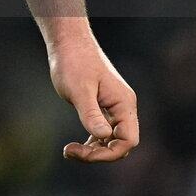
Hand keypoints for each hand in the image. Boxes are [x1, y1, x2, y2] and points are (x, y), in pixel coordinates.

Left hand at [48, 32, 138, 161]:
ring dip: (93, 149)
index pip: (128, 140)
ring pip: (111, 139)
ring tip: (70, 151)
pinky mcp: (102, 105)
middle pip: (120, 143)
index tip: (85, 153)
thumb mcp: (79, 89)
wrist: (67, 41)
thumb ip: (91, 113)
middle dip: (98, 153)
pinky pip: (103, 131)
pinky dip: (92, 140)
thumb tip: (104, 136)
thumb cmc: (73, 61)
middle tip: (71, 151)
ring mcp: (113, 107)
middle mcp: (123, 107)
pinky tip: (76, 145)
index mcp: (123, 103)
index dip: (109, 153)